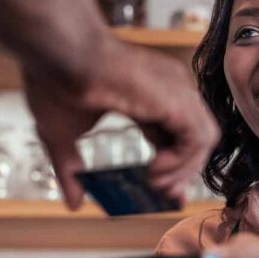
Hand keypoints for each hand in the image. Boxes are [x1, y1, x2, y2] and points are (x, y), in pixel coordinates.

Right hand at [22, 36, 219, 209]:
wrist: (59, 52)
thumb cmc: (55, 80)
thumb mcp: (59, 135)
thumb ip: (70, 170)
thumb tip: (74, 205)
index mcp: (145, 94)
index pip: (173, 135)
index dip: (173, 166)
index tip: (164, 193)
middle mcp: (167, 89)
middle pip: (193, 138)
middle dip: (182, 173)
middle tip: (165, 196)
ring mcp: (175, 90)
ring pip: (203, 139)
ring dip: (183, 170)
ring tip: (156, 183)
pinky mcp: (176, 98)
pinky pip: (199, 138)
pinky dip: (184, 161)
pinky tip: (156, 169)